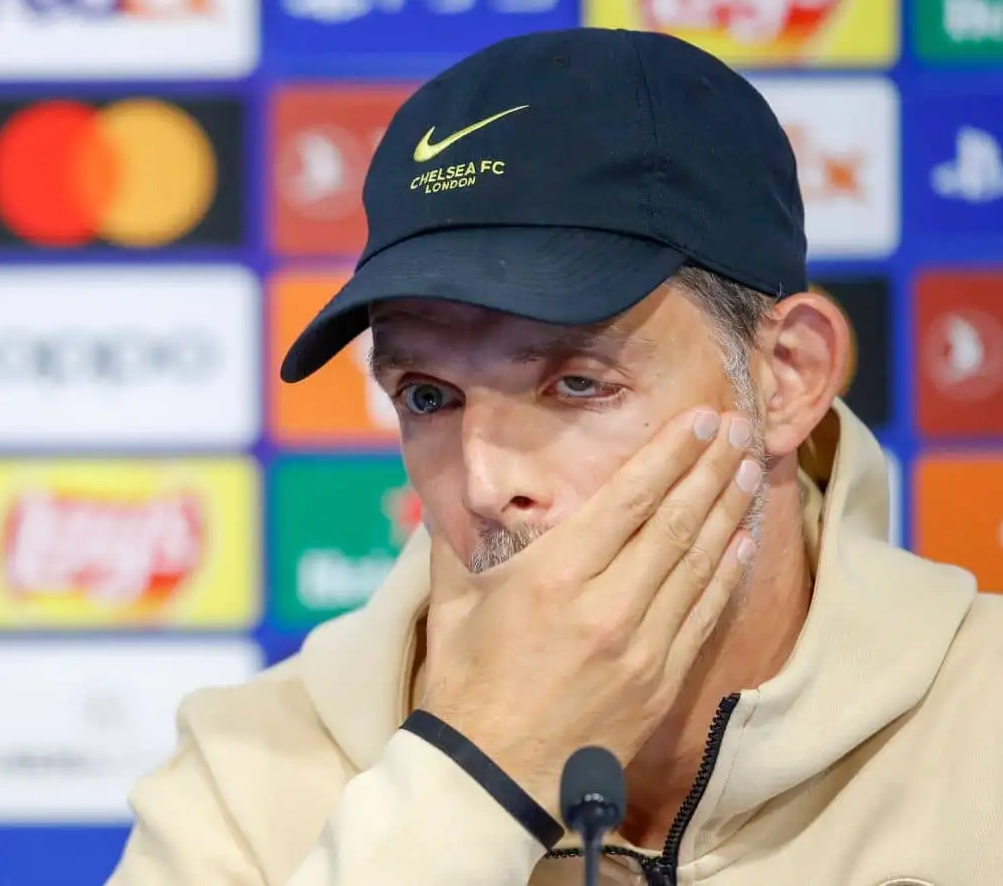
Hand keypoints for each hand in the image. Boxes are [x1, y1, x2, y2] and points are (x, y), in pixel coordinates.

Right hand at [416, 407, 760, 816]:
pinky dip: (727, 574)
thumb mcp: (450, 604)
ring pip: (698, 564)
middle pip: (674, 523)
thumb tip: (448, 493)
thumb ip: (455, 541)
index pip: (627, 500)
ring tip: (749, 469)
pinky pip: (704, 615)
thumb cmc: (465, 686)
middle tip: (737, 428)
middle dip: (710, 469)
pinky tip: (741, 541)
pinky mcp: (662, 682)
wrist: (492, 776)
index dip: (668, 455)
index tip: (696, 420)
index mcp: (552, 578)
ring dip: (727, 511)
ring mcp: (642, 647)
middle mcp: (606, 606)